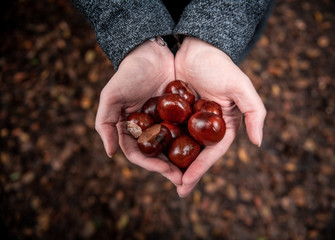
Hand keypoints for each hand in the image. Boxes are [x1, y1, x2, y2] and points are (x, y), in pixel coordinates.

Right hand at [95, 39, 182, 184]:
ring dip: (180, 161)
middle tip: (183, 179)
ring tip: (194, 171)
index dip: (151, 166)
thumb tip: (110, 153)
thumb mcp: (111, 96)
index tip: (167, 172)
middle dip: (169, 169)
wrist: (151, 52)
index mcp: (130, 130)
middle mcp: (146, 130)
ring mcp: (163, 123)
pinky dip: (190, 142)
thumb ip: (105, 124)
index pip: (138, 154)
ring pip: (171, 147)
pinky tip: (201, 150)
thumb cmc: (128, 73)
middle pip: (157, 155)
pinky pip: (184, 131)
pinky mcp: (178, 114)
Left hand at [174, 37, 266, 196]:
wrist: (196, 47)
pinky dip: (161, 143)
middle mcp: (206, 127)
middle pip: (196, 154)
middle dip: (187, 173)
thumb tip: (259, 143)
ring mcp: (189, 121)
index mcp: (223, 126)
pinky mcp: (174, 113)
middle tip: (177, 190)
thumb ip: (255, 113)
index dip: (201, 169)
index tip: (187, 183)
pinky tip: (151, 153)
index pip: (212, 153)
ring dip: (173, 163)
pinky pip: (166, 131)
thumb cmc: (220, 66)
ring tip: (163, 177)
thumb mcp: (241, 86)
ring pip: (180, 147)